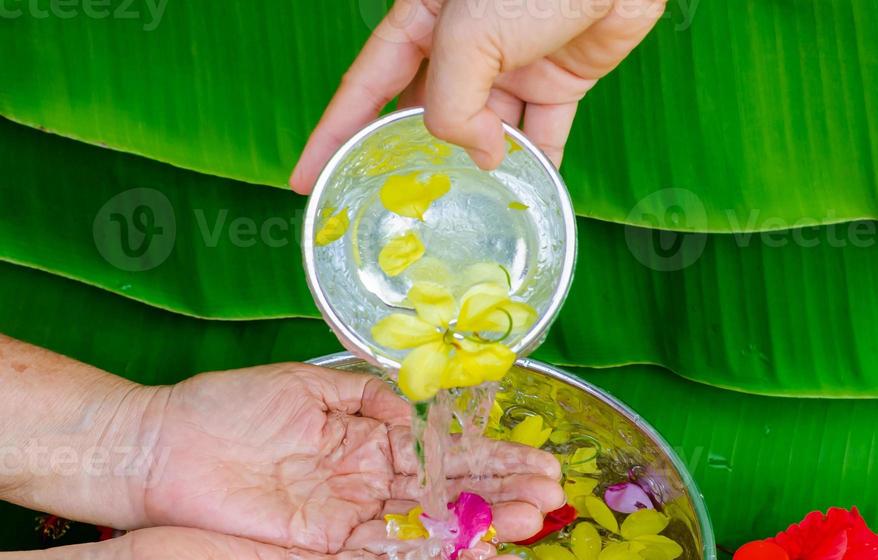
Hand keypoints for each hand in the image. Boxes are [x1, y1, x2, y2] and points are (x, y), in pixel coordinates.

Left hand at [141, 362, 563, 551]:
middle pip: (450, 497)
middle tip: (554, 502)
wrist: (160, 451)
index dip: (494, 460)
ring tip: (532, 528)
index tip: (542, 464)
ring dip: (483, 531)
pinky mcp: (325, 551)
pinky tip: (478, 555)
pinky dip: (434, 557)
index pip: (445, 455)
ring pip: (429, 530)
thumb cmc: (223, 410)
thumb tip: (416, 402)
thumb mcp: (302, 386)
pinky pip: (389, 556)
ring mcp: (350, 523)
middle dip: (504, 498)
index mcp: (369, 443)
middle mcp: (369, 487)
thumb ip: (364, 395)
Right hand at [290, 0, 667, 190]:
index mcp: (420, 19)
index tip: (308, 180)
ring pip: (484, 131)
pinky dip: (536, 164)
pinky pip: (541, 134)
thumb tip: (476, 154)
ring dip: (479, 168)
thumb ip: (453, 103)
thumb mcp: (468, 36)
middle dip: (408, 161)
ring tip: (465, 212)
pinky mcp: (559, 80)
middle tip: (391, 212)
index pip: (364, 87)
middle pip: (423, 115)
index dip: (334, 136)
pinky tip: (525, 194)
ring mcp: (512, 65)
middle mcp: (462, 46)